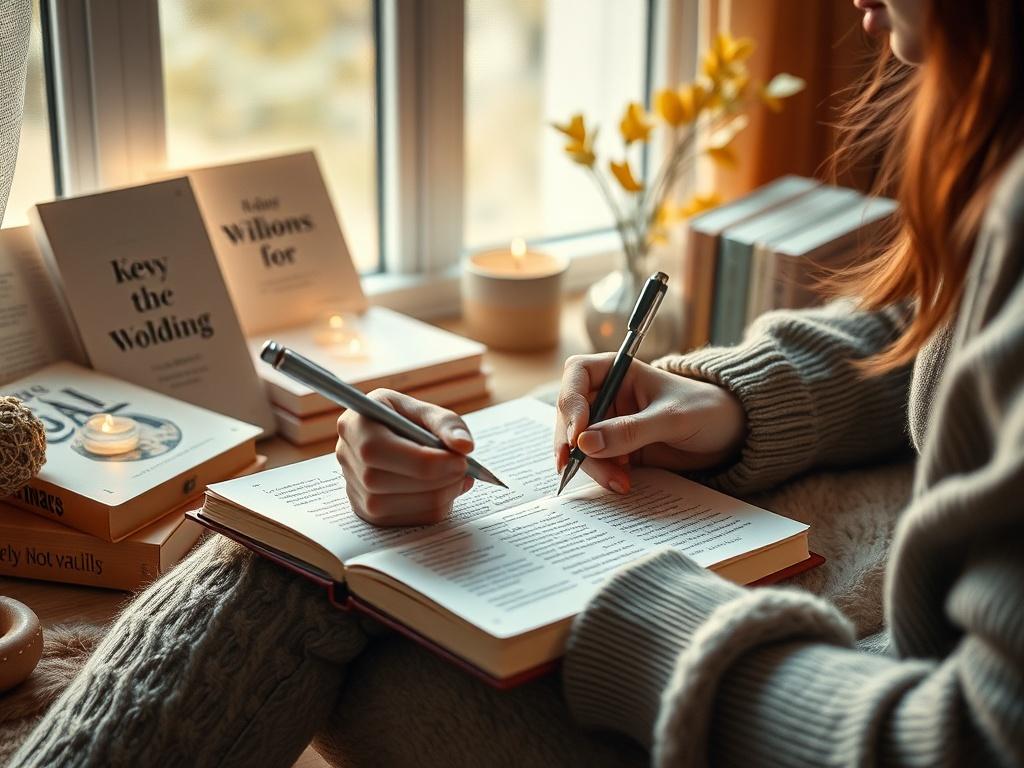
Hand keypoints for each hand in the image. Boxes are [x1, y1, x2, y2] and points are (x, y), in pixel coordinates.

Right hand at [336, 390, 474, 526]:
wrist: (390, 437)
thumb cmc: (406, 420)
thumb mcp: (424, 411)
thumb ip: (446, 424)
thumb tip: (463, 446)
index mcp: (355, 425)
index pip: (383, 451)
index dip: (428, 460)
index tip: (462, 459)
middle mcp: (347, 457)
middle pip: (386, 482)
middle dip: (436, 480)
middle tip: (465, 470)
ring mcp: (353, 488)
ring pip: (394, 506)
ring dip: (438, 496)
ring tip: (458, 479)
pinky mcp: (367, 511)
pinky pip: (402, 520)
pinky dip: (431, 509)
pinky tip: (445, 491)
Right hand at [555, 354, 745, 492]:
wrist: (729, 435)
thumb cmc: (706, 410)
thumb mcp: (671, 418)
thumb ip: (630, 429)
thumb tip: (585, 443)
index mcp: (618, 371)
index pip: (577, 374)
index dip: (570, 401)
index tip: (577, 434)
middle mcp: (608, 394)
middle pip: (570, 414)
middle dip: (573, 443)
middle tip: (576, 466)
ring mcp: (610, 423)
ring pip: (579, 444)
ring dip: (591, 465)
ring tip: (618, 481)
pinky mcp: (617, 449)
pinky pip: (596, 462)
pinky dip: (603, 474)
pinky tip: (622, 483)